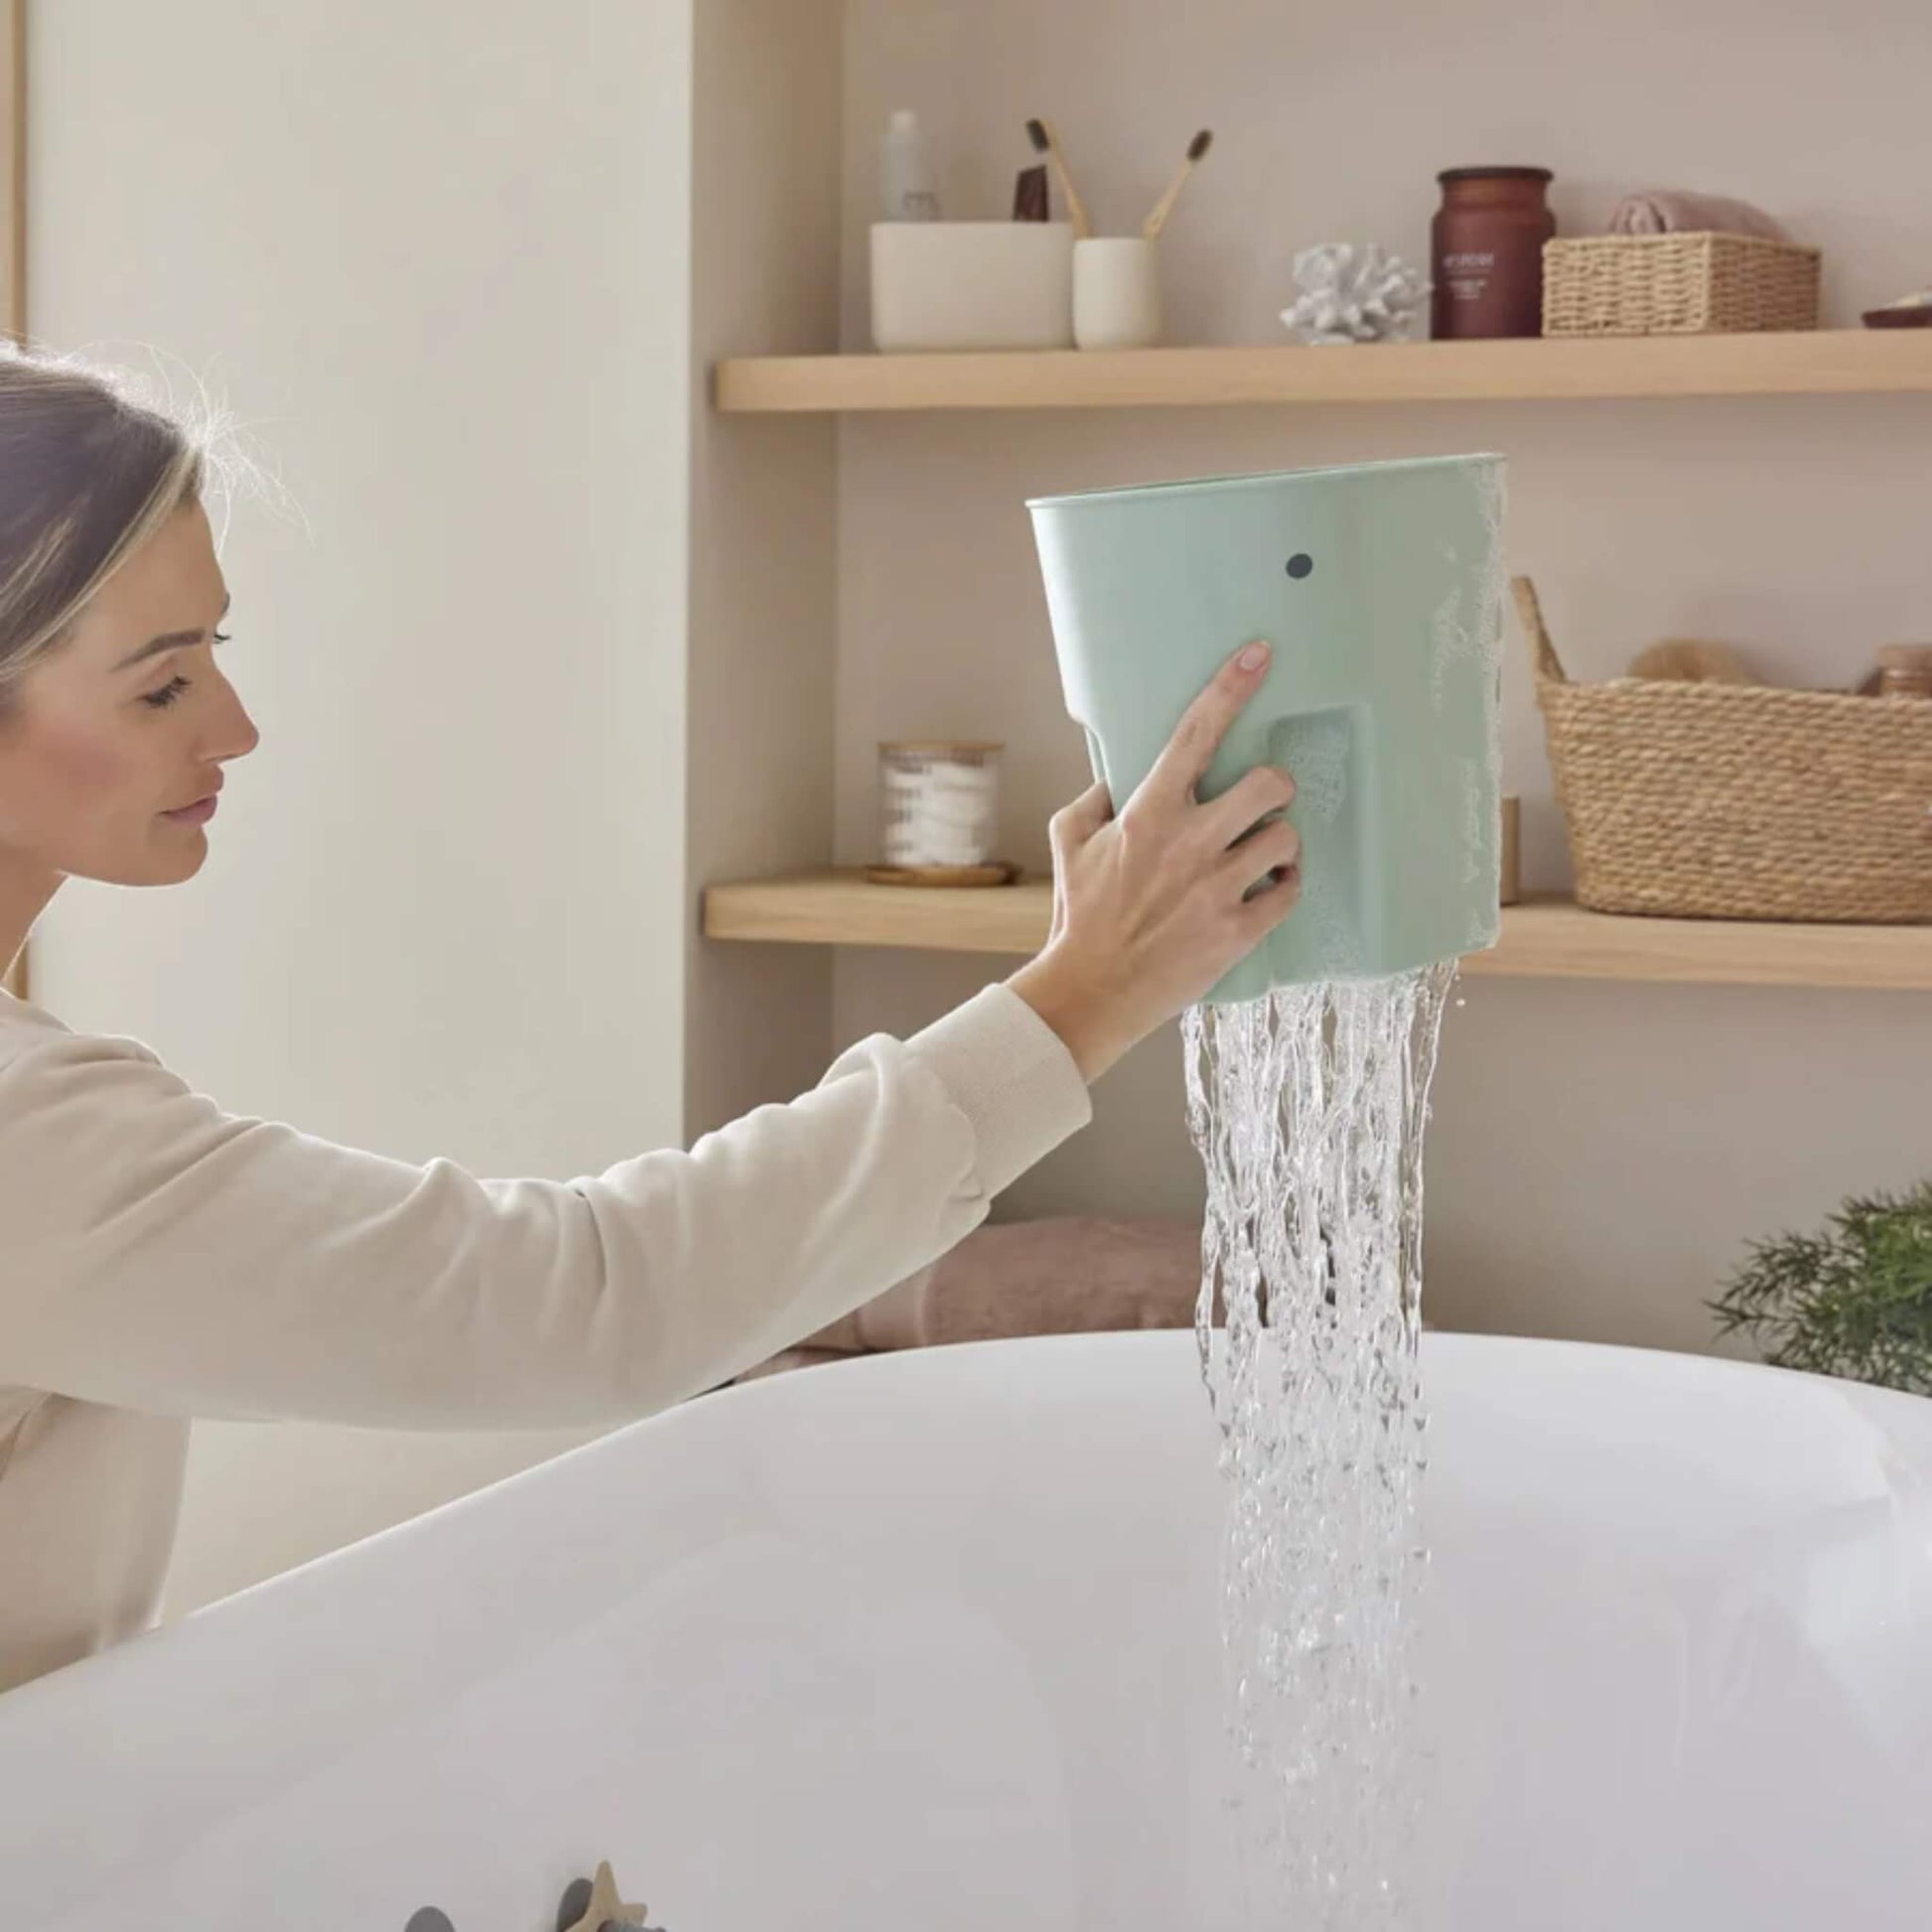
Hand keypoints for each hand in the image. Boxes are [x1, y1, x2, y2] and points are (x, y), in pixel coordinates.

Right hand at [1007, 639, 1300, 1081]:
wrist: (1092, 991)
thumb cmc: (1080, 916)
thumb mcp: (1069, 845)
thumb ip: (1092, 801)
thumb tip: (1115, 777)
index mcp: (1148, 813)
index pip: (1196, 733)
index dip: (1231, 686)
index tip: (1259, 654)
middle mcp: (1189, 844)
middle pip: (1270, 783)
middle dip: (1275, 787)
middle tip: (1262, 802)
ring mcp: (1218, 888)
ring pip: (1287, 837)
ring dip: (1280, 841)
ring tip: (1262, 853)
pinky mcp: (1238, 931)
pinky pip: (1291, 891)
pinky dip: (1287, 885)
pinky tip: (1271, 887)